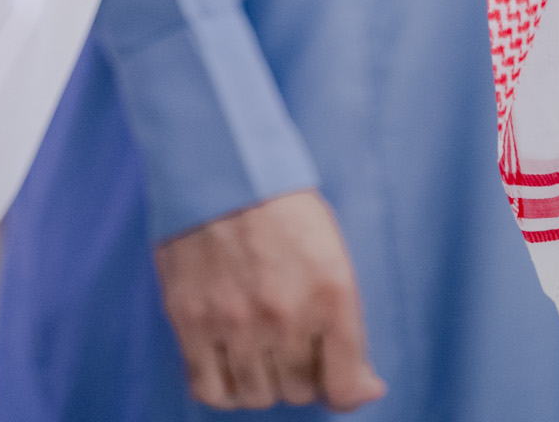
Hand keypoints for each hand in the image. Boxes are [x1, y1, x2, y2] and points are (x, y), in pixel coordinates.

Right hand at [154, 189, 385, 411]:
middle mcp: (286, 314)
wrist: (220, 162)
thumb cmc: (280, 203)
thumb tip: (367, 389)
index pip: (346, 385)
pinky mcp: (191, 320)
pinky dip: (220, 385)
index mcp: (331, 293)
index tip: (334, 378)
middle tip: (288, 342)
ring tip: (257, 346)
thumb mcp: (332, 253)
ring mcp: (235, 321)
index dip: (342, 389)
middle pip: (299, 392)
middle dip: (298, 374)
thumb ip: (349, 326)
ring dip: (260, 380)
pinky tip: (227, 360)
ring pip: (255, 396)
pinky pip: (209, 389)